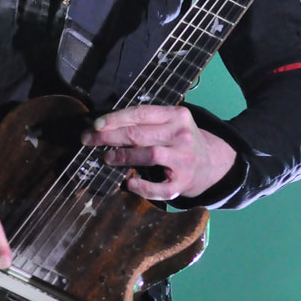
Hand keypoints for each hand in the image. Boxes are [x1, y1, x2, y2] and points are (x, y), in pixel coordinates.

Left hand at [80, 104, 235, 200]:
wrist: (211, 163)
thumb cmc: (179, 140)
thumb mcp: (170, 123)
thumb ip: (146, 122)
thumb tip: (104, 125)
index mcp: (177, 115)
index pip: (142, 113)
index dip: (116, 118)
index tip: (96, 124)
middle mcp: (182, 134)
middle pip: (139, 134)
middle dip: (110, 137)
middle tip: (89, 140)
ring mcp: (184, 159)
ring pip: (149, 155)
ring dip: (123, 156)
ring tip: (107, 158)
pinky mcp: (183, 182)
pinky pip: (160, 187)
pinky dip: (142, 186)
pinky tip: (129, 183)